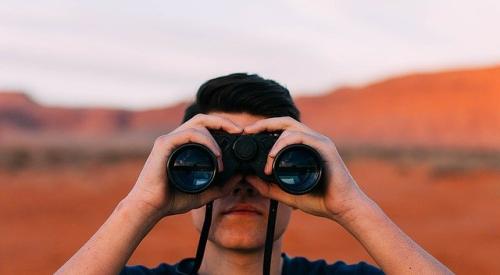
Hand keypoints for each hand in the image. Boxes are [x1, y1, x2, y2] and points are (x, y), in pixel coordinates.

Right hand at [124, 114, 242, 218]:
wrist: (149, 208)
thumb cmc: (171, 200)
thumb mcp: (204, 193)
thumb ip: (221, 186)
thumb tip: (240, 176)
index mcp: (183, 145)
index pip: (205, 126)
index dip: (223, 126)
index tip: (239, 135)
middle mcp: (176, 138)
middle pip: (203, 118)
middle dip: (223, 121)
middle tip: (240, 130)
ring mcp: (169, 139)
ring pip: (198, 124)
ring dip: (216, 137)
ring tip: (222, 157)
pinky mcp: (164, 144)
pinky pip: (189, 134)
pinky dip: (206, 141)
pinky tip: (215, 155)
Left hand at [244, 117, 368, 220]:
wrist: (343, 208)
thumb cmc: (321, 200)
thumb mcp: (287, 194)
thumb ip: (268, 187)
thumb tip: (248, 179)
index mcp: (304, 147)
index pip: (282, 129)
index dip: (264, 128)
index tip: (246, 134)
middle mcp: (312, 140)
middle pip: (284, 122)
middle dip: (264, 123)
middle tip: (247, 131)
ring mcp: (320, 142)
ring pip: (291, 128)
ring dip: (273, 141)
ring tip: (265, 160)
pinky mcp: (325, 147)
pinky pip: (301, 137)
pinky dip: (284, 144)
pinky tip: (274, 156)